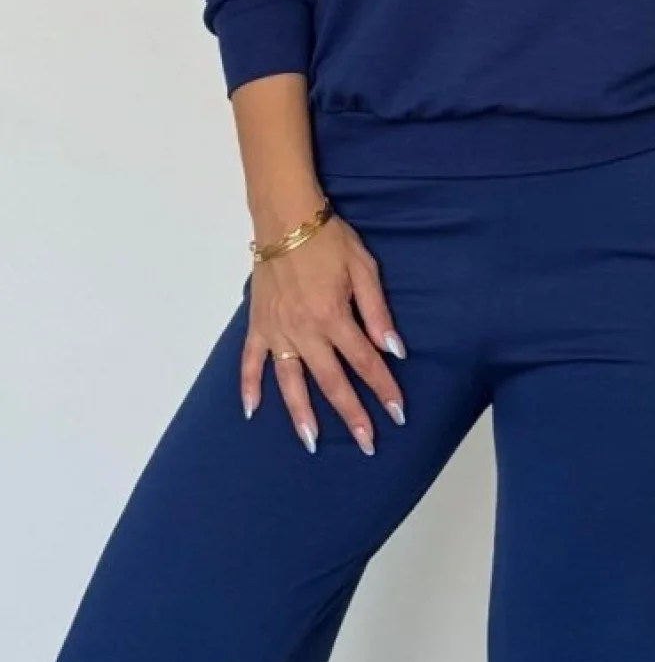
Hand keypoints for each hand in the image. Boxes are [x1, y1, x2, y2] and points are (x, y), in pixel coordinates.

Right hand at [240, 207, 407, 455]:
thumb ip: (377, 311)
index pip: (365, 362)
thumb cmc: (329, 239)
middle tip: (366, 443)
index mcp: (334, 316)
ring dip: (302, 415)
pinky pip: (250, 362)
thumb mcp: (364, 268)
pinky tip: (253, 410)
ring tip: (312, 444)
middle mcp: (304, 331)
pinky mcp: (258, 324)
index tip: (398, 414)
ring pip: (291, 382)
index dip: (384, 389)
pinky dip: (249, 386)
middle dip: (351, 415)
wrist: (286, 218)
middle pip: (332, 382)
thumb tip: (394, 349)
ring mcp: (278, 331)